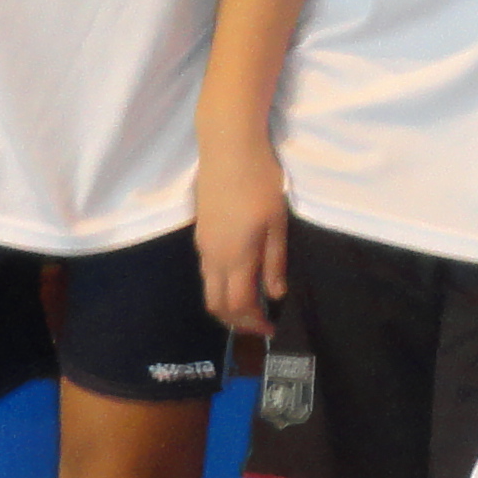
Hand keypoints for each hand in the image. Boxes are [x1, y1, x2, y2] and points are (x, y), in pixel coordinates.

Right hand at [195, 132, 289, 334]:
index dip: (253, 323)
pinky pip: (206, 270)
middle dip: (235, 321)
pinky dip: (220, 284)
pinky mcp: (200, 231)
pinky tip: (239, 276)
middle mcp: (213, 256)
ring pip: (208, 287)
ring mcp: (203, 244)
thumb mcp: (277, 223)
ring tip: (251, 303)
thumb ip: (274, 261)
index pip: (238, 305)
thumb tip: (275, 294)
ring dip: (226, 303)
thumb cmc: (259, 182)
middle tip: (258, 323)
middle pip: (215, 304)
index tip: (271, 330)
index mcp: (235, 257)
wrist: (227, 147)